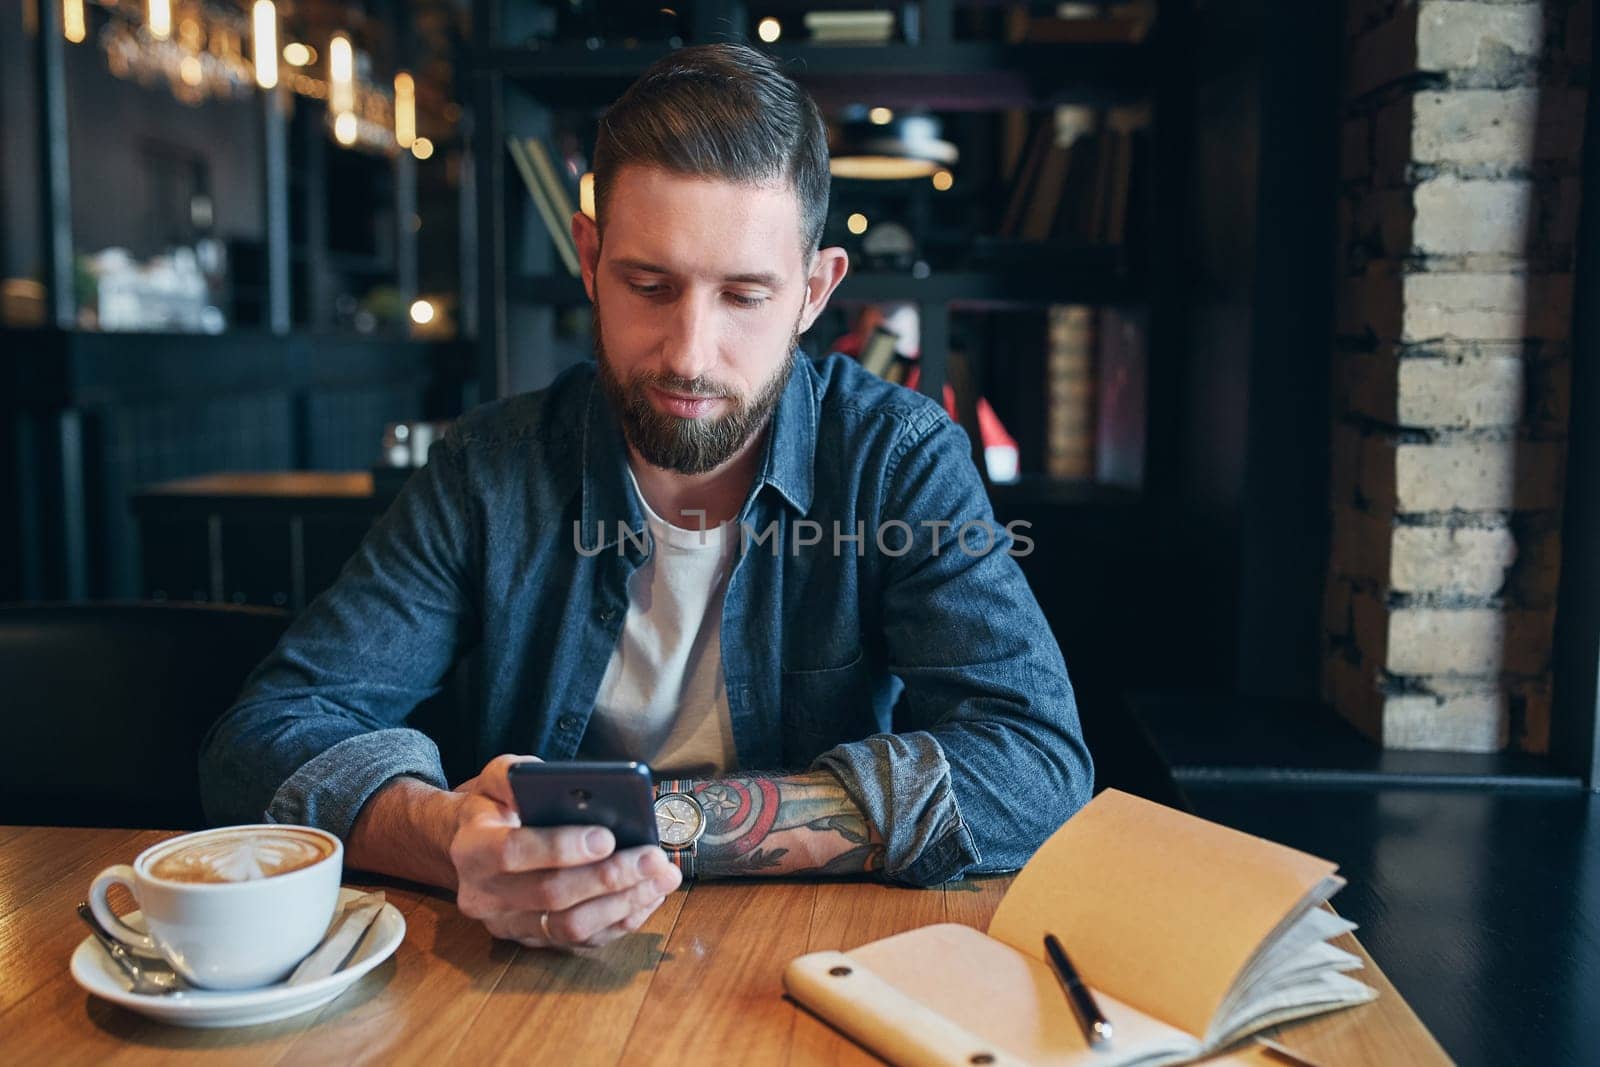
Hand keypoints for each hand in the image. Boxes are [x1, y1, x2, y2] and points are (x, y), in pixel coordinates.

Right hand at [447, 754, 680, 948]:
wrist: (473, 847)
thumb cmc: (496, 806)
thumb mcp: (495, 778)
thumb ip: (514, 773)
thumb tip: (553, 780)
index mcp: (471, 849)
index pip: (513, 852)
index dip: (561, 847)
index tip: (608, 836)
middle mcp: (484, 895)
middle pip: (551, 895)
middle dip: (609, 876)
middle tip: (653, 857)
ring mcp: (508, 925)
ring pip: (570, 926)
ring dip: (623, 903)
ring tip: (662, 876)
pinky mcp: (533, 941)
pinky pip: (582, 941)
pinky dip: (621, 920)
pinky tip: (649, 895)